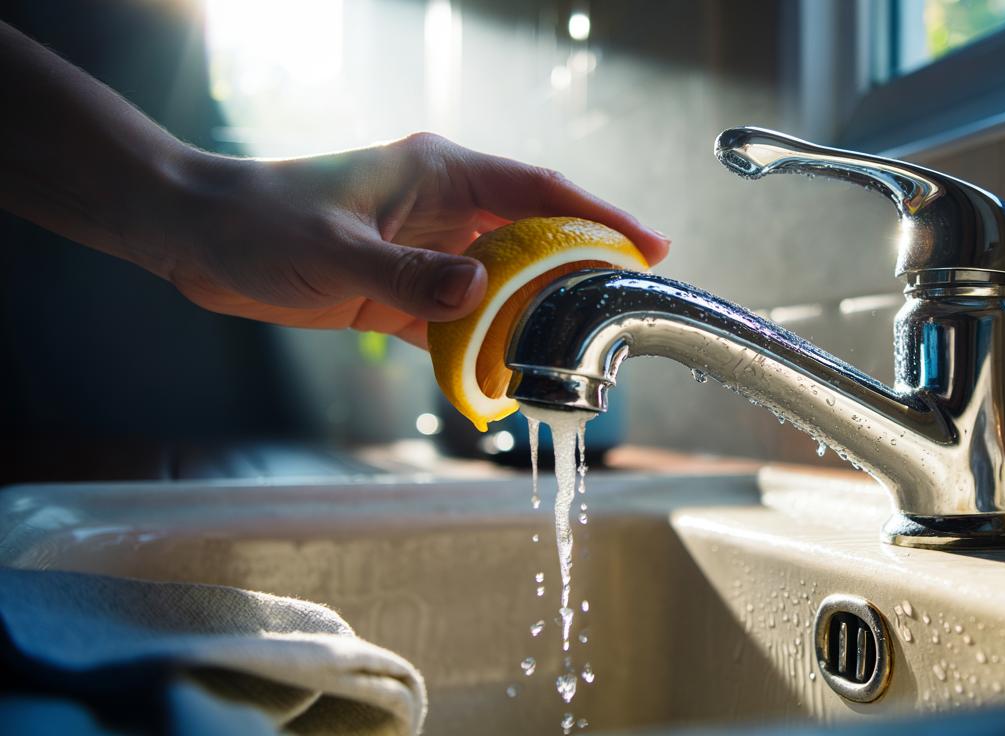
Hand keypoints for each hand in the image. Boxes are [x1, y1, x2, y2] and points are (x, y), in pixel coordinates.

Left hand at [155, 133, 669, 347]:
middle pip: (536, 240)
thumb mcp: (334, 249)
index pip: (541, 191)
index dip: (600, 217)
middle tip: (624, 316)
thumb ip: (409, 274)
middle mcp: (447, 209)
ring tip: (576, 358)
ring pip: (505, 286)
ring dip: (534, 320)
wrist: (197, 239)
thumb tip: (482, 294)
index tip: (648, 248)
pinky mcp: (405, 292)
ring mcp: (429, 252)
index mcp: (441, 174)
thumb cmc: (259, 222)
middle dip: (581, 276)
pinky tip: (504, 382)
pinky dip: (484, 351)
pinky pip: (463, 323)